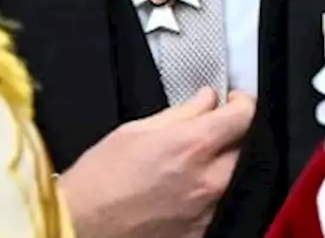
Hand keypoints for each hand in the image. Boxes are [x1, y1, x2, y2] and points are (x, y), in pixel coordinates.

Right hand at [58, 87, 256, 237]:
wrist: (78, 227)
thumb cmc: (99, 178)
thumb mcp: (136, 129)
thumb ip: (182, 113)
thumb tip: (207, 99)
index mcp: (193, 146)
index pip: (244, 116)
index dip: (241, 102)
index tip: (233, 101)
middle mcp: (208, 180)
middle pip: (246, 147)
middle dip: (233, 135)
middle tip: (214, 130)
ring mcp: (206, 211)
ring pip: (235, 178)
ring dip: (223, 165)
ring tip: (196, 162)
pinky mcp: (199, 233)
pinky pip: (219, 205)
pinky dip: (210, 193)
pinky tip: (187, 189)